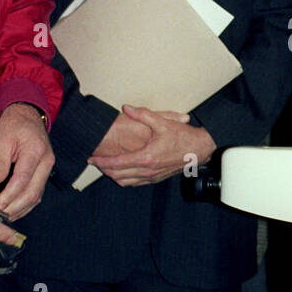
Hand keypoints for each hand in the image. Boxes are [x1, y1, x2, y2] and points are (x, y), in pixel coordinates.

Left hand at [0, 103, 53, 219]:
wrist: (28, 115)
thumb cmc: (14, 124)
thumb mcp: (2, 138)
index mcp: (36, 152)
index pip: (22, 179)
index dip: (9, 195)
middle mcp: (46, 163)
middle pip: (33, 192)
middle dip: (15, 207)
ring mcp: (47, 169)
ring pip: (36, 196)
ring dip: (20, 210)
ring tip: (3, 218)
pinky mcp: (44, 174)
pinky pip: (37, 194)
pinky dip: (25, 205)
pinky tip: (13, 211)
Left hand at [88, 106, 215, 185]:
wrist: (200, 149)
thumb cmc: (183, 136)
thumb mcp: (162, 122)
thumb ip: (142, 115)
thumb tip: (126, 108)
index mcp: (146, 157)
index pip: (117, 164)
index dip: (101, 162)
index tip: (91, 158)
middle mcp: (148, 170)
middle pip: (118, 175)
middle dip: (104, 169)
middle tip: (95, 162)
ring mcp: (152, 176)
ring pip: (125, 182)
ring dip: (113, 175)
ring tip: (105, 167)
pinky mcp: (156, 178)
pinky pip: (135, 183)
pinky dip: (125, 179)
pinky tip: (122, 172)